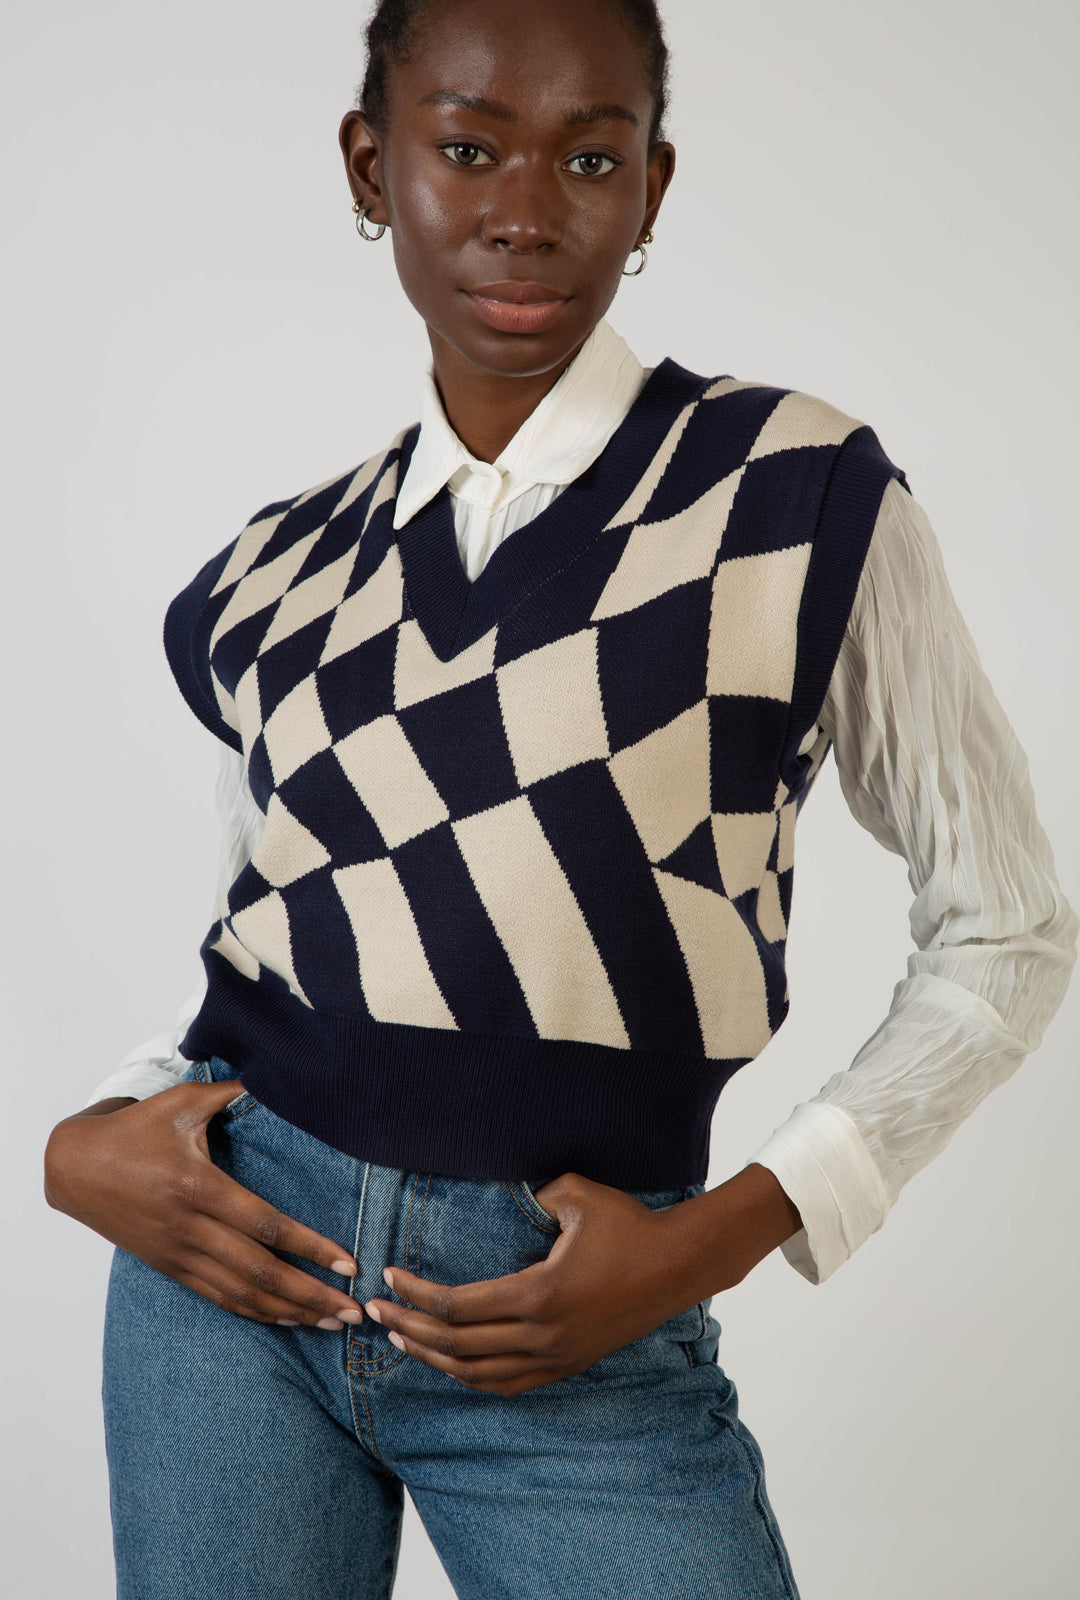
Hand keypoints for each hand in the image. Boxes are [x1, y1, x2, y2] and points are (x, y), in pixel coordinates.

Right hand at [44, 1080, 362, 1329]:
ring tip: (330, 1322)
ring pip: (241, 1293)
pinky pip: (217, 1297)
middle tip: (352, 1310)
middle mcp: (191, 1228)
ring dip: (289, 1311)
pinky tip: (284, 1319)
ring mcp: (178, 1253)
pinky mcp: (169, 1266)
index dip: (311, 1248)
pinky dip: (254, 1311)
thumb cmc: (134, 1129)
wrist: (74, 1166)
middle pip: (260, 1271)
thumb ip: (233, 1092)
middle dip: (310, 1294)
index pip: (267, 1227)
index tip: (347, 1263)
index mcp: (200, 1188)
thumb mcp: (182, 1102)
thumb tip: (280, 1074)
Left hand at [362, 1164, 801, 1395]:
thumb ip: (533, 1192)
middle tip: (373, 1313)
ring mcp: (557, 1357)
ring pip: (478, 1374)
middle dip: (409, 1328)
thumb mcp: (577, 1195)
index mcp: (539, 1296)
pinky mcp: (568, 1365)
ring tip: (401, 1340)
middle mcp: (544, 1335)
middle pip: (458, 1345)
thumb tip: (501, 1189)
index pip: (459, 1307)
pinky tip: (450, 1363)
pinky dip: (471, 1378)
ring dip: (433, 1359)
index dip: (418, 1295)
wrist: (678, 1266)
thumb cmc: (628, 1224)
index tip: (389, 1279)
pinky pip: (508, 1385)